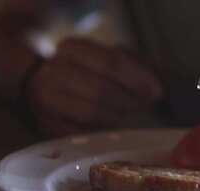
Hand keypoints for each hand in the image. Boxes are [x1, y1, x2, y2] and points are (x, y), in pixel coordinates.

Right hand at [27, 38, 162, 136]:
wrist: (42, 87)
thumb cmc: (85, 73)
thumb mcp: (105, 58)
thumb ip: (132, 66)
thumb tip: (155, 87)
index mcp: (72, 48)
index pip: (111, 62)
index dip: (138, 79)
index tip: (157, 92)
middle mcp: (54, 72)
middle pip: (102, 90)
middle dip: (130, 101)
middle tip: (145, 107)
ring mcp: (47, 100)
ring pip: (92, 113)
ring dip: (118, 118)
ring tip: (130, 116)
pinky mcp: (47, 125)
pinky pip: (82, 133)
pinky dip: (101, 133)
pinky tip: (111, 129)